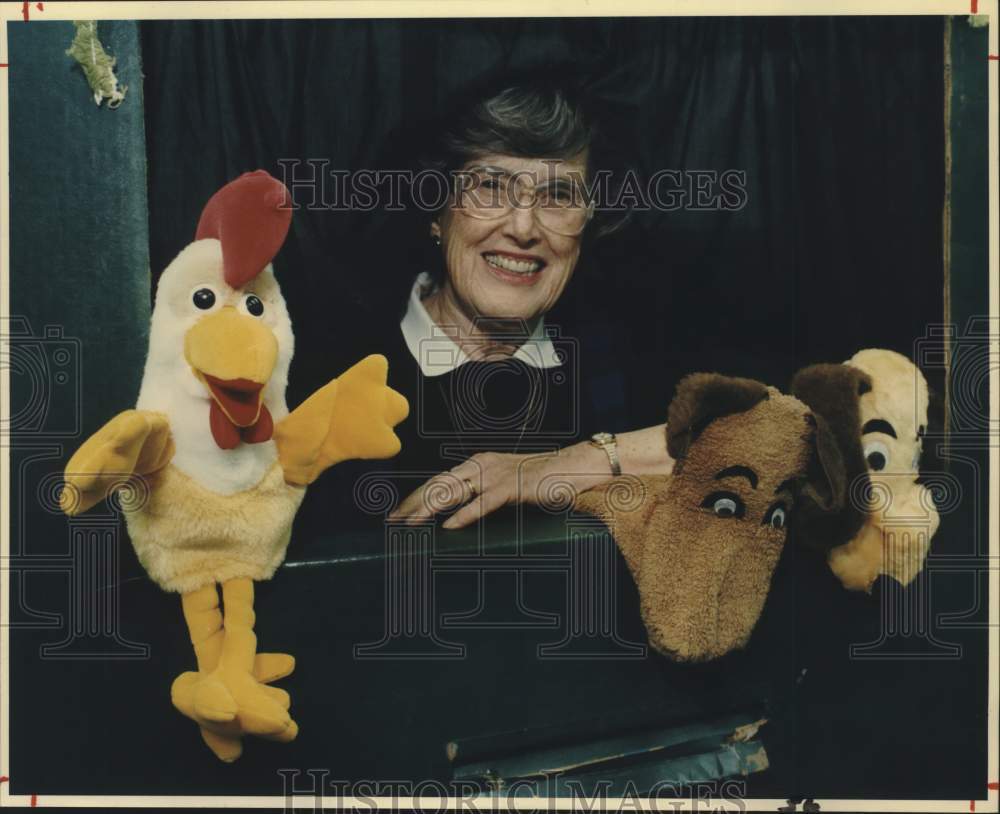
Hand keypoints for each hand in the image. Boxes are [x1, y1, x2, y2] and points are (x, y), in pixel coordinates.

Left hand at [388, 443, 614, 529]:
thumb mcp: (505, 484)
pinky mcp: (513, 487)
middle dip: (413, 503)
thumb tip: (457, 513)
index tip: (397, 513)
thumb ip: (482, 493)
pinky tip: (449, 526)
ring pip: (454, 491)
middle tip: (393, 522)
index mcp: (478, 463)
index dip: (416, 496)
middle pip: (439, 484)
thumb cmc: (541, 479)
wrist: (574, 466)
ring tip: (409, 525)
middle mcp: (482, 465)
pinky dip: (465, 514)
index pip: (439, 480)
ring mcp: (496, 475)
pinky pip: (483, 502)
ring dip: (428, 509)